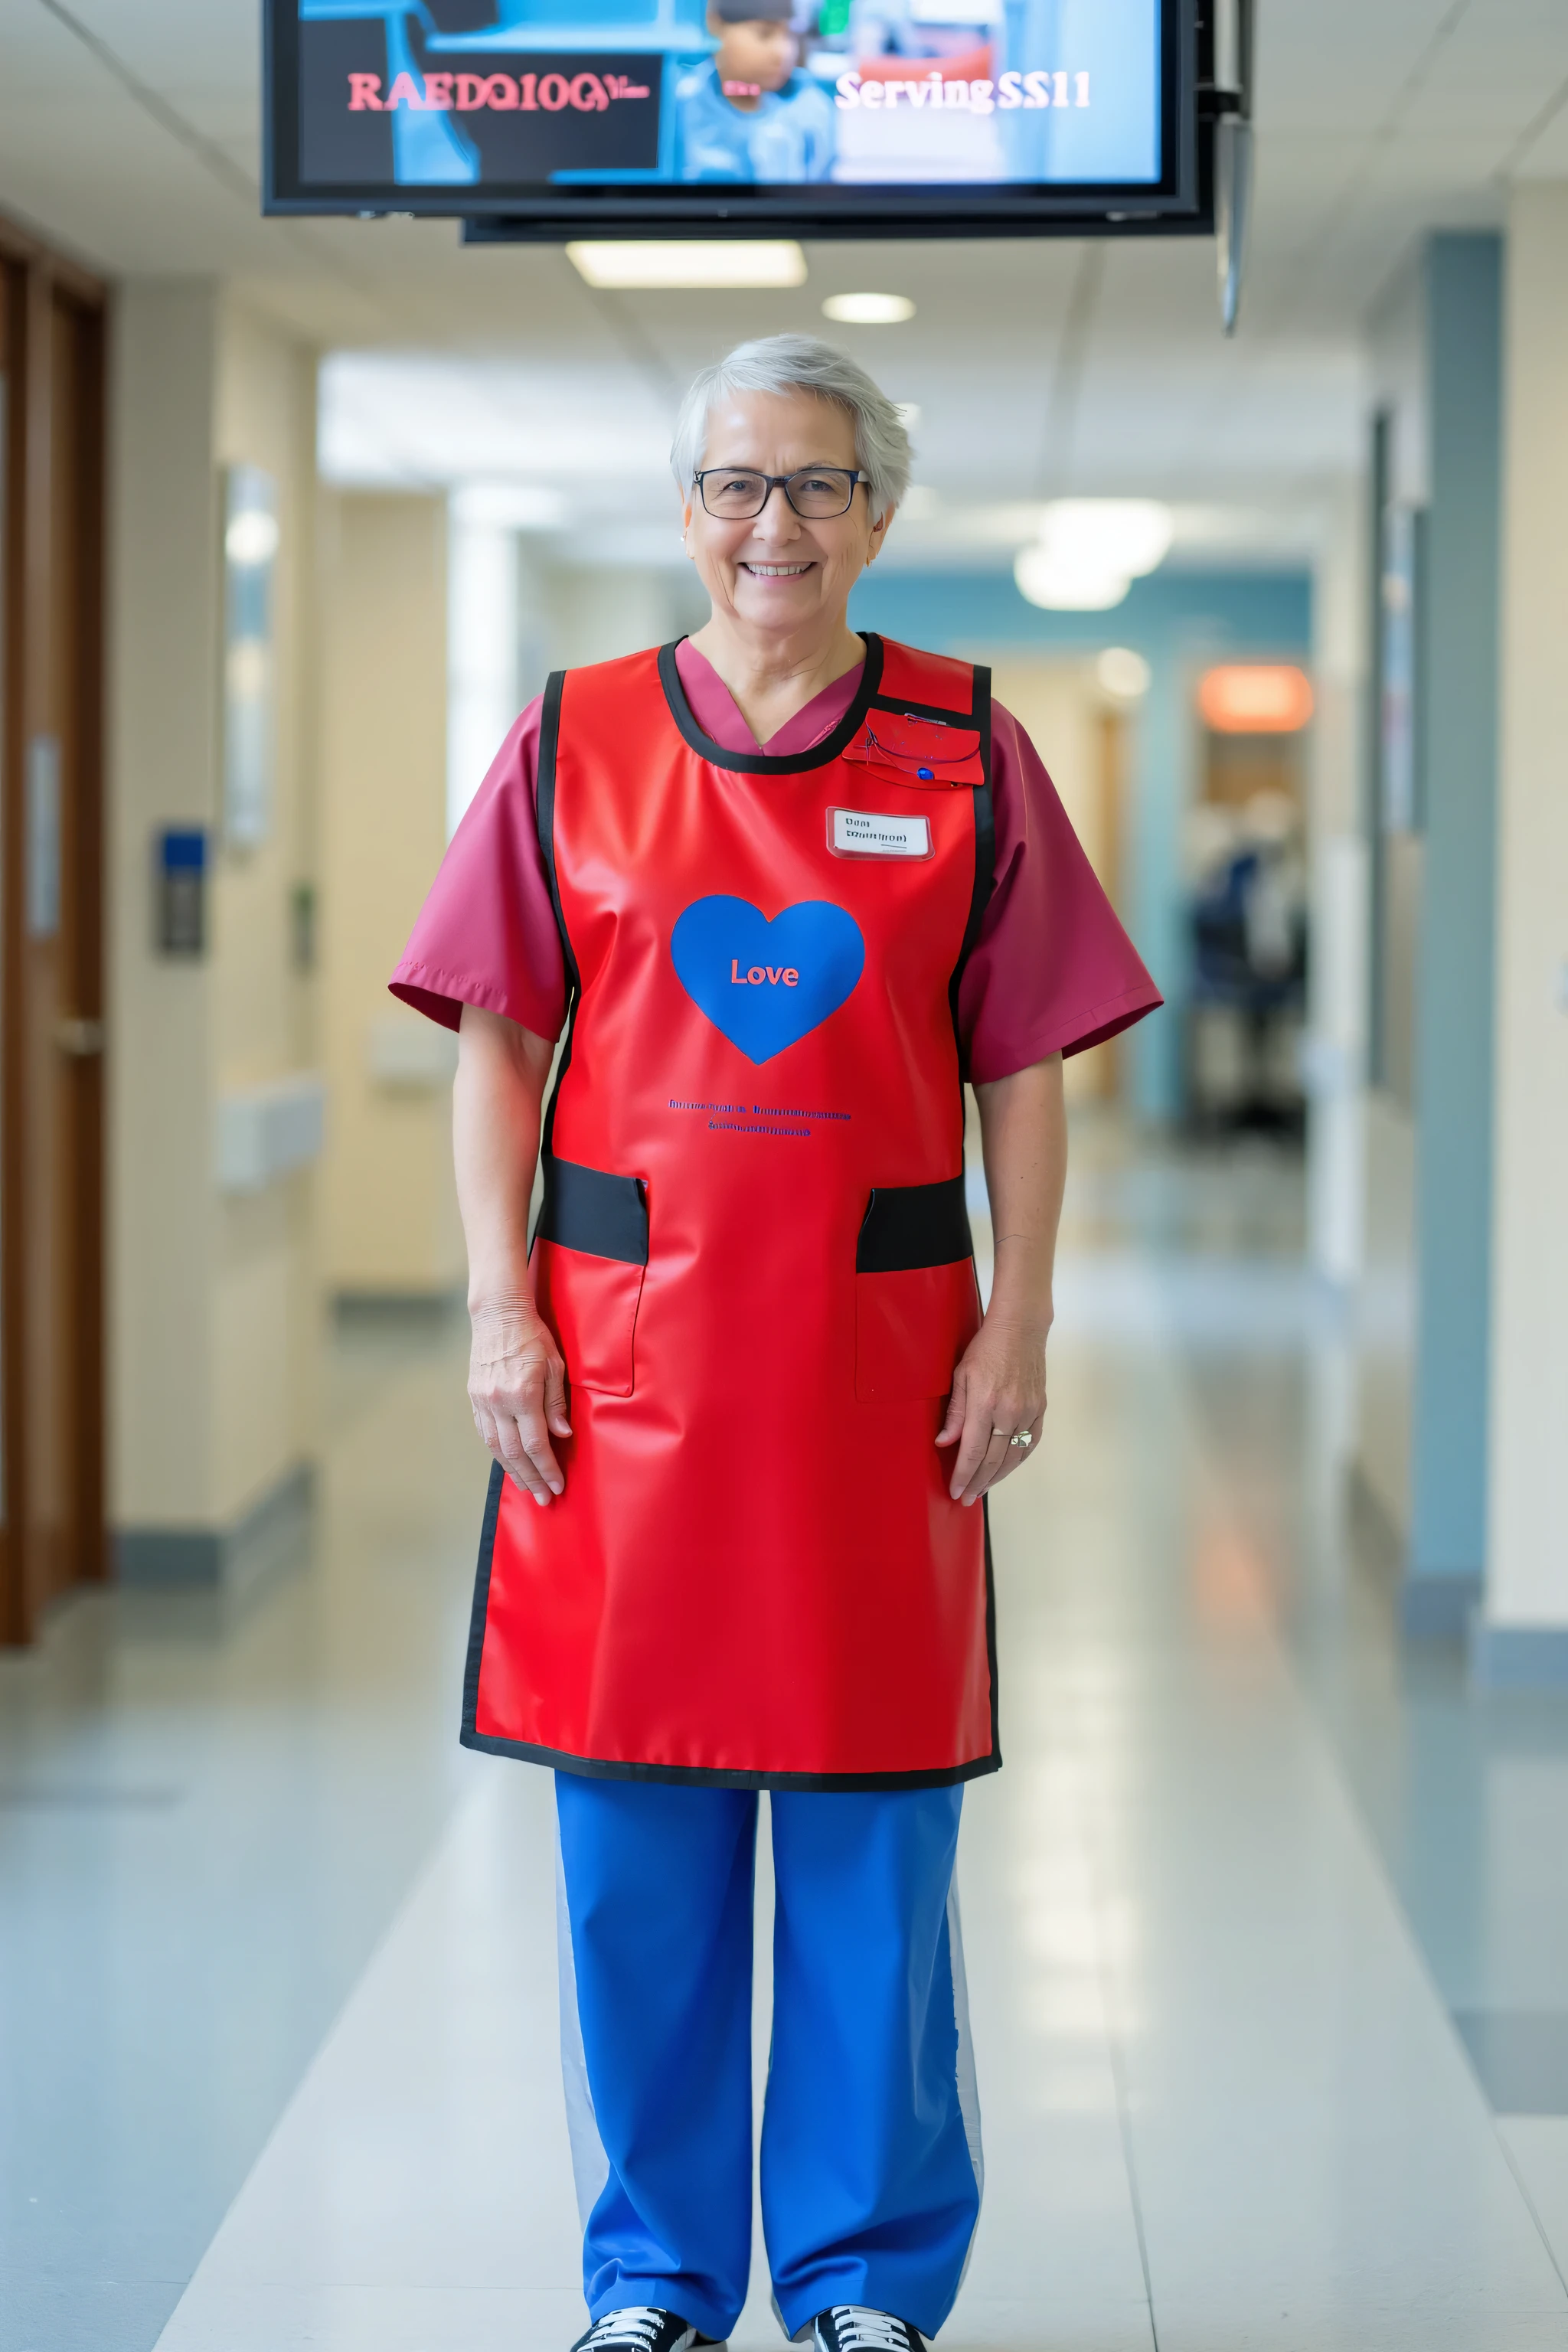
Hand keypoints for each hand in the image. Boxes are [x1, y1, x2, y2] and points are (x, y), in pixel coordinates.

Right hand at [467, 1298, 571, 1506]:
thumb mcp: (554, 1364)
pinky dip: (498, 1454)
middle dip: (532, 1479)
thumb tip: (562, 1434)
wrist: (497, 1315)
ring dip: (513, 1472)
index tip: (558, 1484)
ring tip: (528, 1489)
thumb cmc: (532, 1336)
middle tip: (545, 1499)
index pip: (536, 1443)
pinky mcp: (475, 1399)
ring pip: (497, 1448)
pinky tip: (509, 1465)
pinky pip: (486, 1434)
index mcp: (522, 1393)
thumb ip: (556, 1401)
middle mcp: (499, 1402)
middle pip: (515, 1453)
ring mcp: (483, 1402)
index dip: (547, 1468)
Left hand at [935, 1312, 1047, 1506]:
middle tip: (967, 1497)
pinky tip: (1006, 1469)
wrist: (1021, 1328)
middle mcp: (1009, 1412)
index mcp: (985, 1404)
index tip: (956, 1491)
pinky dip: (1018, 1461)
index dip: (963, 1475)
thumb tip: (944, 1442)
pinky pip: (1030, 1443)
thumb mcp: (960, 1375)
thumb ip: (954, 1412)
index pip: (973, 1451)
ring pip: (1013, 1456)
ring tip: (982, 1489)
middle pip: (993, 1460)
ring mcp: (1028, 1412)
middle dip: (978, 1482)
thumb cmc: (986, 1348)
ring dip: (997, 1477)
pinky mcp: (1040, 1409)